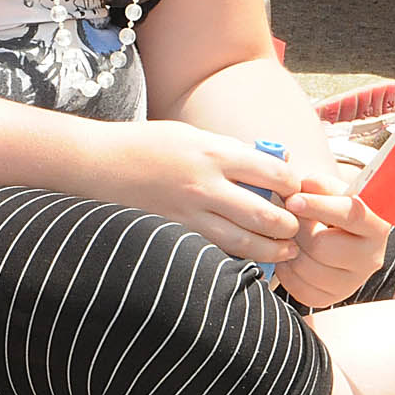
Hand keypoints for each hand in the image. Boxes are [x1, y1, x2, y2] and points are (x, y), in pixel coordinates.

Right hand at [99, 121, 302, 266]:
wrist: (98, 163)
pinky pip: (217, 251)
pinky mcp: (176, 234)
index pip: (272, 172)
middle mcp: (205, 185)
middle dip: (289, 225)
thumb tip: (271, 163)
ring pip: (245, 242)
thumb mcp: (191, 135)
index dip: (292, 185)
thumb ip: (229, 150)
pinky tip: (252, 260)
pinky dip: (240, 259)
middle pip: (265, 213)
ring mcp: (189, 214)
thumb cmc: (147, 145)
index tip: (295, 190)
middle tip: (296, 228)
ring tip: (284, 250)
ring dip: (272, 249)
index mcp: (212, 153)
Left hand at [275, 175, 390, 308]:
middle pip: (321, 246)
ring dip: (289, 250)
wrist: (338, 231)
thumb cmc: (334, 205)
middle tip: (289, 219)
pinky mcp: (333, 298)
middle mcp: (371, 257)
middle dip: (298, 230)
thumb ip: (319, 186)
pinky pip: (301, 290)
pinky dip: (287, 271)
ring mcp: (354, 282)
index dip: (318, 207)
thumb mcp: (331, 189)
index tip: (293, 200)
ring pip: (307, 269)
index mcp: (375, 225)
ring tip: (290, 236)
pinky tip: (291, 255)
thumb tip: (303, 188)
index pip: (350, 215)